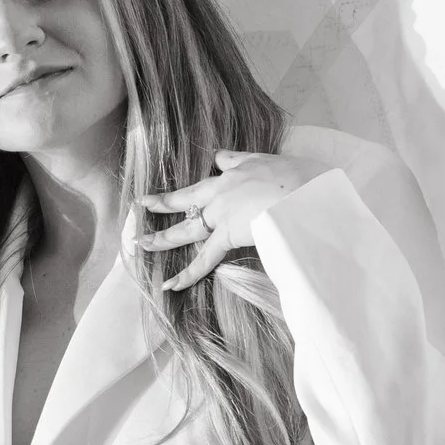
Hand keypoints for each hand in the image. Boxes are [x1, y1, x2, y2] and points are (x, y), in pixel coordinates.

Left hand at [136, 150, 294, 291]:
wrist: (302, 193)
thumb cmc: (300, 177)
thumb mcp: (280, 160)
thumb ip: (265, 163)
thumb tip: (266, 164)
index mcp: (239, 169)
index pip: (221, 164)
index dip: (216, 167)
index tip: (212, 166)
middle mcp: (223, 189)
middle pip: (187, 197)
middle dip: (163, 202)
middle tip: (142, 205)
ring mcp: (222, 213)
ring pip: (187, 227)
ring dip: (163, 238)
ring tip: (142, 244)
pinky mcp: (228, 235)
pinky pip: (204, 259)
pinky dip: (187, 274)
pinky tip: (170, 284)